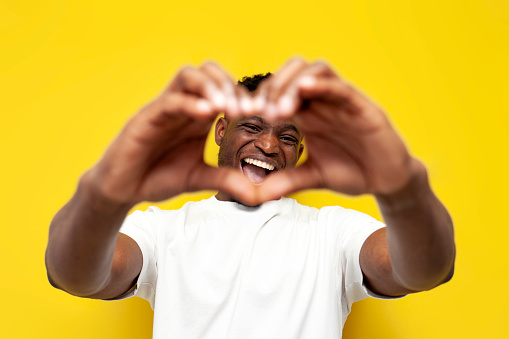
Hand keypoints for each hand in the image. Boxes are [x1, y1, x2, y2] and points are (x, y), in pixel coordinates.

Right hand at [84, 62, 257, 206]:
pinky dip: (188, 103)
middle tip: (247, 108)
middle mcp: (183, 106)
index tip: (266, 113)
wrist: (123, 189)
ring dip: (211, 86)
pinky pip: (169, 100)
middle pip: (207, 71)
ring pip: (188, 76)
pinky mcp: (146, 117)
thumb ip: (226, 180)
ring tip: (228, 106)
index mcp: (198, 116)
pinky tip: (206, 114)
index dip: (245, 97)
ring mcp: (164, 108)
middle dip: (229, 84)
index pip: (224, 90)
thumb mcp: (199, 178)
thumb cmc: (158, 177)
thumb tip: (256, 193)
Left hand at [253, 58, 417, 200]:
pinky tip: (305, 88)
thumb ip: (286, 181)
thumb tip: (255, 195)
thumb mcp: (313, 177)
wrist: (387, 181)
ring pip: (316, 70)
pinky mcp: (363, 107)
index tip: (242, 113)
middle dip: (272, 86)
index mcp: (309, 114)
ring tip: (280, 109)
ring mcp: (344, 101)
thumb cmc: (352, 172)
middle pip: (293, 73)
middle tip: (258, 109)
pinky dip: (323, 84)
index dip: (260, 97)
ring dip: (293, 83)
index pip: (280, 91)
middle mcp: (324, 102)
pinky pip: (342, 87)